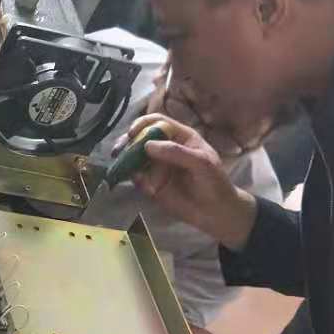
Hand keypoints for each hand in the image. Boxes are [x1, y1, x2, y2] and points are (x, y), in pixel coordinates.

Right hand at [112, 114, 257, 250]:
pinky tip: (139, 182)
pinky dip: (132, 177)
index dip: (143, 124)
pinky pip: (136, 176)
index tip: (132, 133)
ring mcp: (156, 165)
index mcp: (180, 136)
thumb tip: (147, 145)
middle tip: (118, 150)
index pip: (157, 122)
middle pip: (140, 137)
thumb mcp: (201, 163)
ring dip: (125, 160)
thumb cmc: (214, 182)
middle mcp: (165, 147)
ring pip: (134, 156)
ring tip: (120, 166)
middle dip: (127, 142)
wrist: (215, 212)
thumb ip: (176, 152)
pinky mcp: (151, 182)